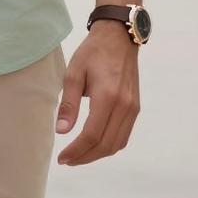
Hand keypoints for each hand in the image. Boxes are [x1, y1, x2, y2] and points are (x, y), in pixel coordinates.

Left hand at [54, 20, 140, 165]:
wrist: (119, 37)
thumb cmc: (93, 52)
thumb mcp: (74, 72)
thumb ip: (69, 103)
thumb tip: (61, 131)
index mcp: (108, 96)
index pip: (92, 135)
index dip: (77, 151)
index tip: (62, 158)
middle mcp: (124, 106)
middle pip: (106, 144)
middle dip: (85, 157)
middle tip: (67, 160)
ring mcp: (132, 108)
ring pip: (117, 144)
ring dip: (98, 154)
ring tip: (79, 155)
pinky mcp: (135, 108)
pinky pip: (124, 135)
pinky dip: (109, 145)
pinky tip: (95, 144)